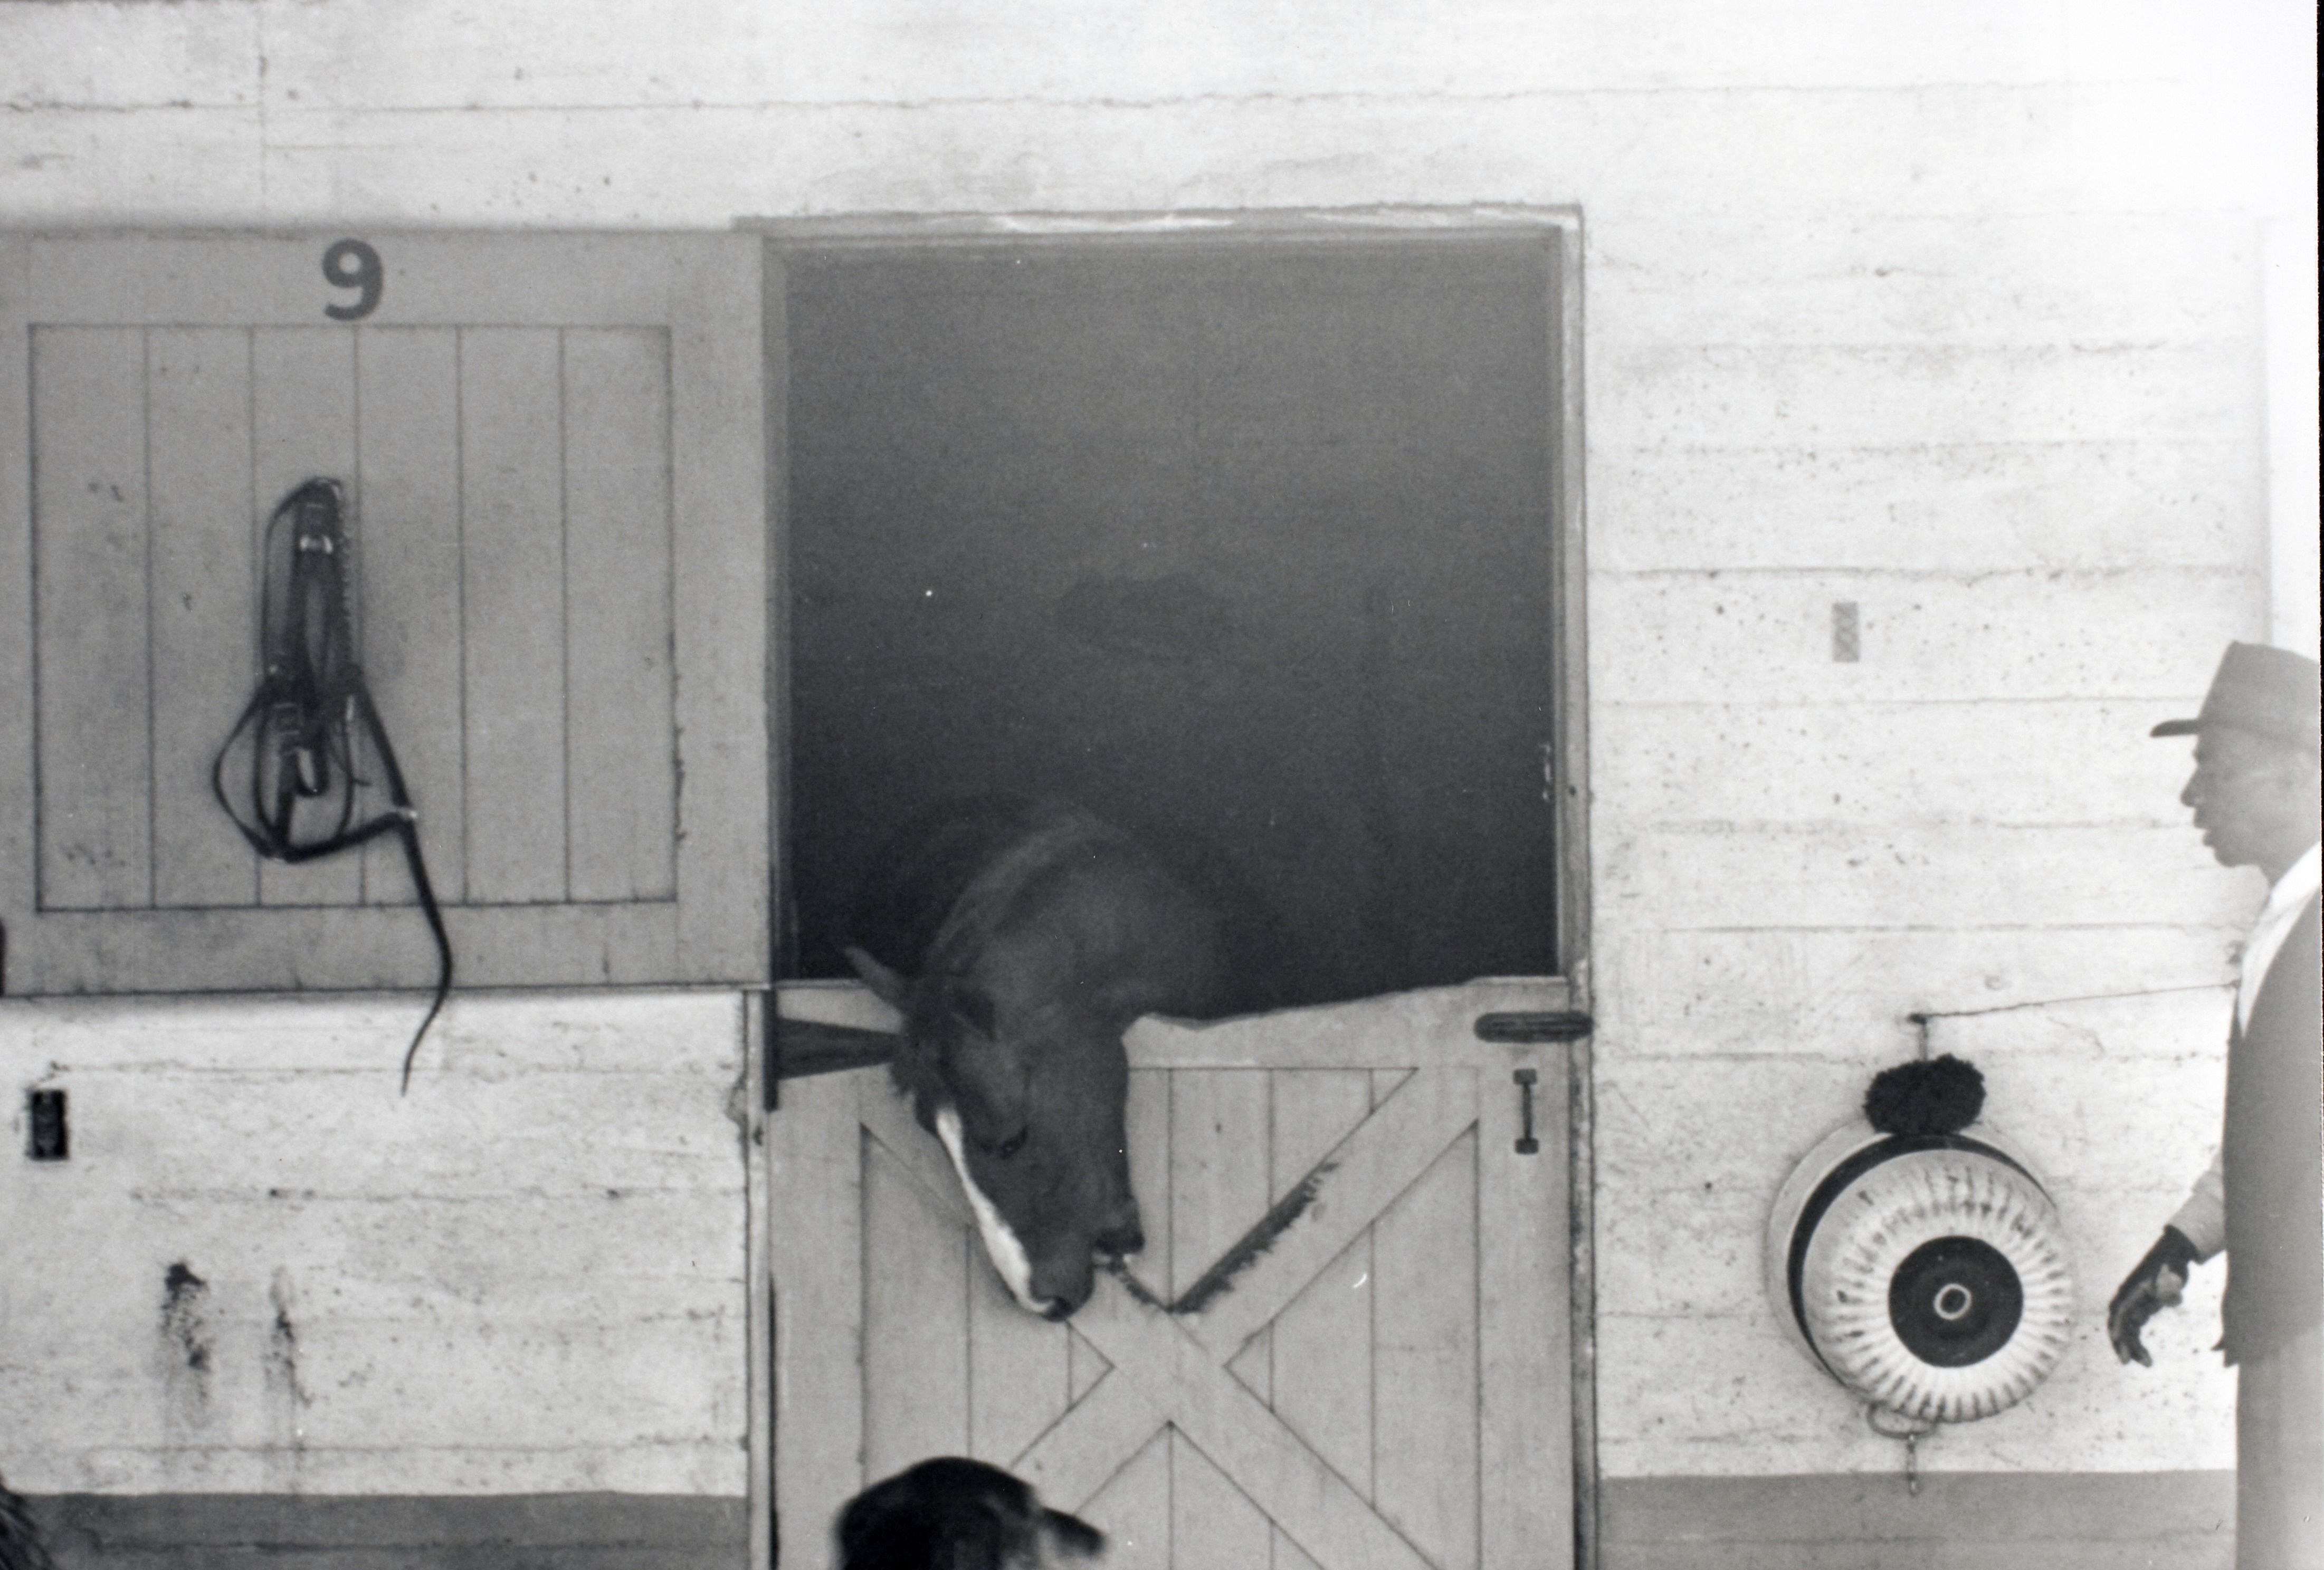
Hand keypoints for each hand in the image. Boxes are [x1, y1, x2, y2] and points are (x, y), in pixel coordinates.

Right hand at [2108, 1227, 2200, 1365]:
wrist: (2172, 1255)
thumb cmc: (2170, 1266)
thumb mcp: (2172, 1276)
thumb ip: (2171, 1288)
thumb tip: (2171, 1300)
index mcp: (2131, 1292)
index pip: (2119, 1314)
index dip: (2118, 1331)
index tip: (2120, 1345)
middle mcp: (2127, 1299)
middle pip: (2118, 1324)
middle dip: (2120, 1343)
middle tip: (2127, 1362)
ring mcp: (2132, 1304)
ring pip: (2126, 1329)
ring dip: (2132, 1346)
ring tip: (2147, 1363)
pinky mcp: (2140, 1308)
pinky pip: (2133, 1329)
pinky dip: (2137, 1342)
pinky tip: (2147, 1356)